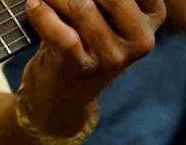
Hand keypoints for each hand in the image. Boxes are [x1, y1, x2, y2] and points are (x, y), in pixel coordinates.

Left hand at [17, 0, 165, 134]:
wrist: (64, 94)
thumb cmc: (84, 38)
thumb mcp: (105, 11)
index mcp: (152, 16)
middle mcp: (140, 39)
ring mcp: (112, 57)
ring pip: (81, 6)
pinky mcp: (82, 68)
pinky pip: (60, 33)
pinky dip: (41, 13)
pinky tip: (33, 4)